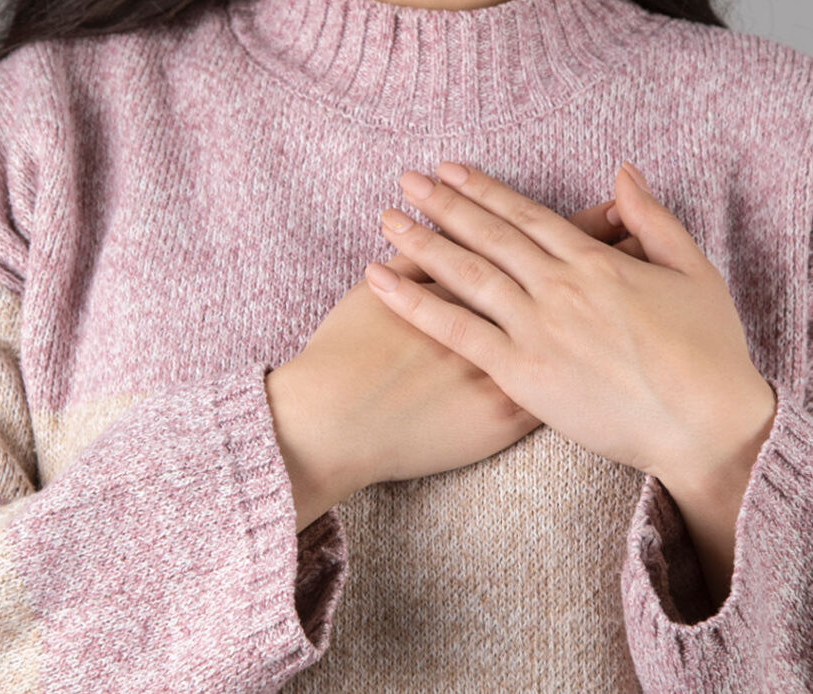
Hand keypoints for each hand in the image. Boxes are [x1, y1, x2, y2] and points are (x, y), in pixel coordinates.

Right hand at [267, 197, 638, 531]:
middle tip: (645, 233)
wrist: (336, 422)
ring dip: (610, 308)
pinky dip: (592, 369)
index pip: (536, 246)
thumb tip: (429, 231)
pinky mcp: (505, 415)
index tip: (611, 208)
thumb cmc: (346, 354)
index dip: (577, 225)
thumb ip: (410, 260)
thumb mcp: (372, 292)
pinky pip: (560, 388)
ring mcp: (508, 370)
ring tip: (644, 287)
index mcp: (473, 288)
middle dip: (609, 256)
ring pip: (576, 335)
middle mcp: (500, 325)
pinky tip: (615, 360)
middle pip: (569, 284)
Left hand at [364, 161, 776, 502]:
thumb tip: (623, 172)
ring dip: (423, 242)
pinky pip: (458, 331)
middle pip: (489, 236)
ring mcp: (536, 328)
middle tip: (406, 180)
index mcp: (595, 263)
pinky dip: (416, 304)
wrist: (705, 425)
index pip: (526, 215)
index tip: (450, 171)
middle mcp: (558, 287)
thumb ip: (653, 220)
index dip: (483, 190)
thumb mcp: (694, 272)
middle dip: (444, 204)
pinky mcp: (520, 373)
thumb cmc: (706, 353)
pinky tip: (383, 281)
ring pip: (467, 274)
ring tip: (386, 219)